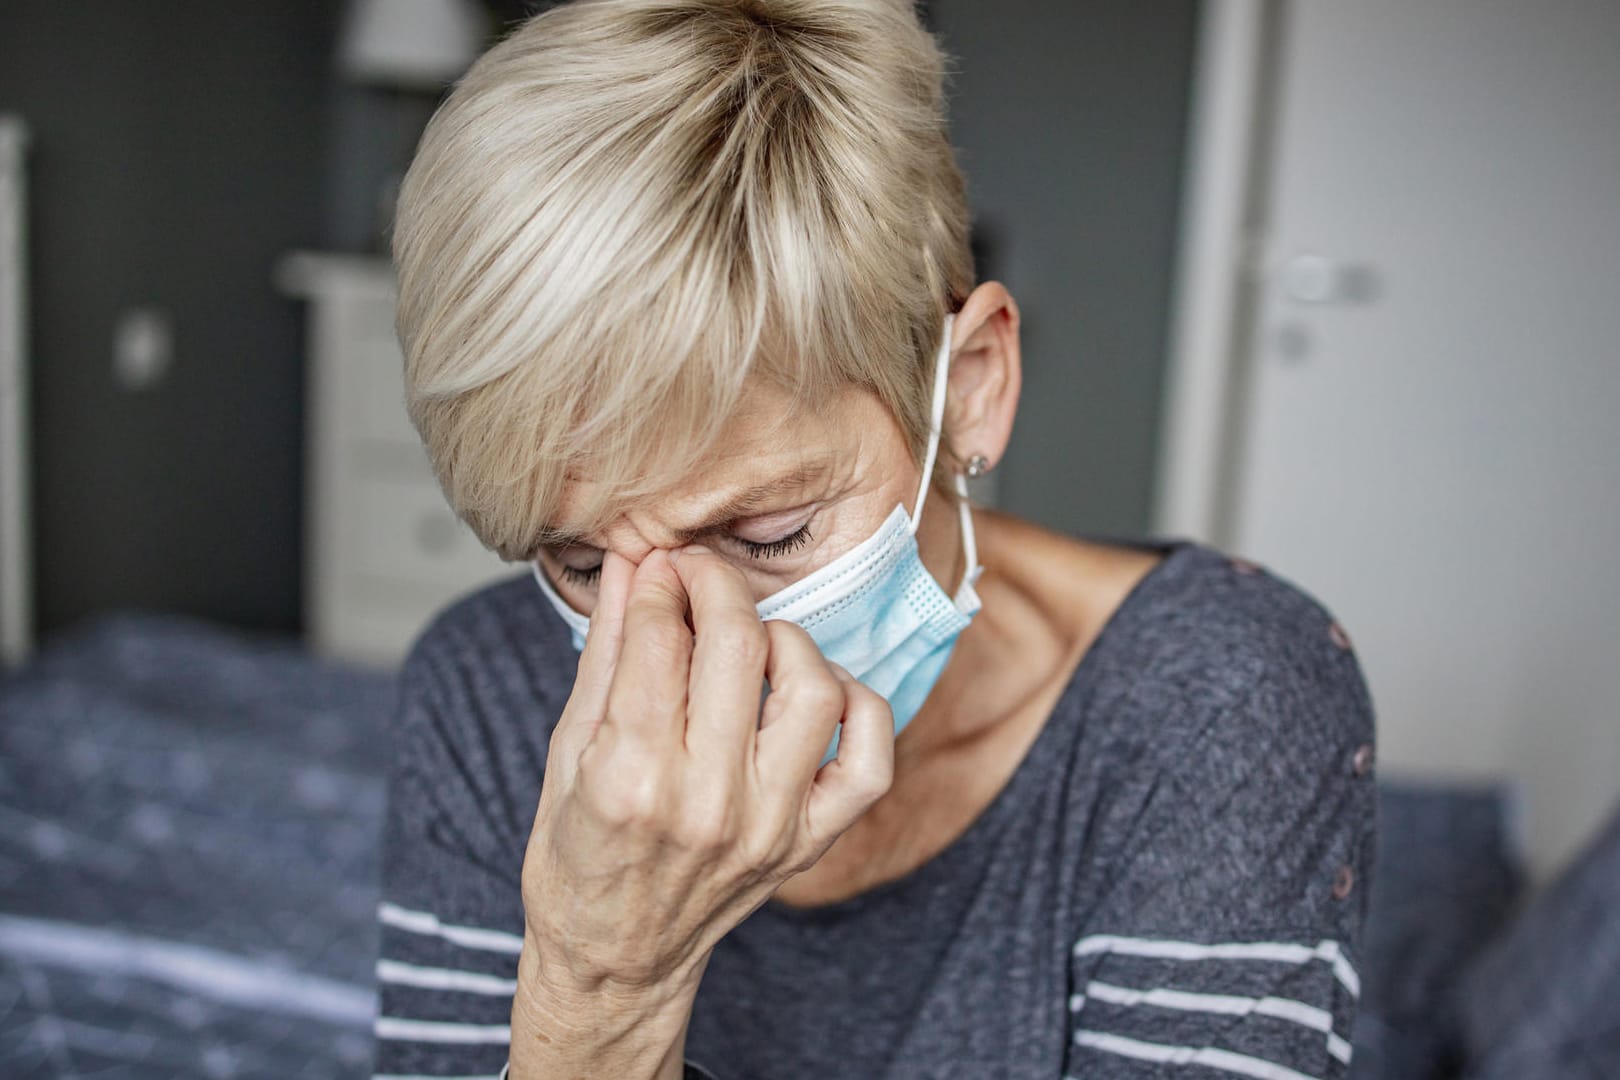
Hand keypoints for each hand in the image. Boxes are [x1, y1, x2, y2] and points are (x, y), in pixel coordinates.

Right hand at [510, 545, 893, 1071]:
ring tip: (749, 642)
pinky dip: (858, 707)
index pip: (660, 637)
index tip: (657, 564)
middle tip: (697, 575)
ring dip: (783, 640)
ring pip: (812, 688)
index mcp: (629, 777)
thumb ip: (606, 651)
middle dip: (715, 585)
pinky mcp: (808, 842)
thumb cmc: (579, 853)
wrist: (617, 960)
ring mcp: (769, 825)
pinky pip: (870, 759)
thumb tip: (632, 561)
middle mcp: (707, 802)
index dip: (659, 581)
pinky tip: (816, 691)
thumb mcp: (567, 750)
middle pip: (737, 647)